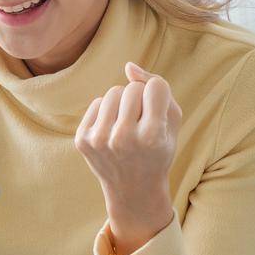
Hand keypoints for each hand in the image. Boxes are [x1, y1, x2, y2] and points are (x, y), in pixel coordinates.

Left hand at [75, 61, 179, 235]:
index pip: (155, 86)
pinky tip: (112, 131)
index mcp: (152, 136)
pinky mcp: (82, 140)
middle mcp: (123, 138)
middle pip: (132, 88)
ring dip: (122, 103)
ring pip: (112, 92)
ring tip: (127, 124)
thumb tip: (128, 66)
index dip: (157, 95)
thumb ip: (158, 88)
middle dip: (139, 98)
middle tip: (142, 122)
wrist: (133, 189)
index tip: (157, 113)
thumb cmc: (158, 150)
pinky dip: (106, 112)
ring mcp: (99, 140)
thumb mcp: (171, 122)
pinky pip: (96, 103)